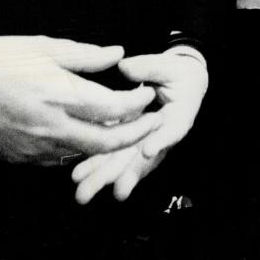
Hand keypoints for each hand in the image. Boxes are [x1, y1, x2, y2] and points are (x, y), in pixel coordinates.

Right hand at [0, 35, 159, 164]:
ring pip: (86, 153)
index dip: (138, 102)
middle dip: (136, 132)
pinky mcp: (20, 159)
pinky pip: (61, 157)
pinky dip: (80, 147)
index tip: (148, 91)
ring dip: (109, 142)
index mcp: (58, 95)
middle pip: (108, 141)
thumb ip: (82, 55)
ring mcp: (34, 149)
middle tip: (150, 118)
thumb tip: (117, 54)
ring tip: (124, 124)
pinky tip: (84, 130)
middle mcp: (51, 128)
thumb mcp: (38, 46)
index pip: (115, 108)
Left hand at [72, 47, 207, 203]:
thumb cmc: (177, 74)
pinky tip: (79, 175)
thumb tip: (124, 67)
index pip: (173, 130)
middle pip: (146, 158)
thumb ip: (149, 67)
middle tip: (117, 191)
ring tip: (85, 192)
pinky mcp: (129, 142)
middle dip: (129, 175)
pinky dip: (97, 165)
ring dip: (106, 177)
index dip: (161, 141)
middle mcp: (162, 135)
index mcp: (180, 115)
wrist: (181, 83)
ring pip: (126, 162)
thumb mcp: (169, 67)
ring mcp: (144, 142)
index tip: (148, 151)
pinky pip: (114, 155)